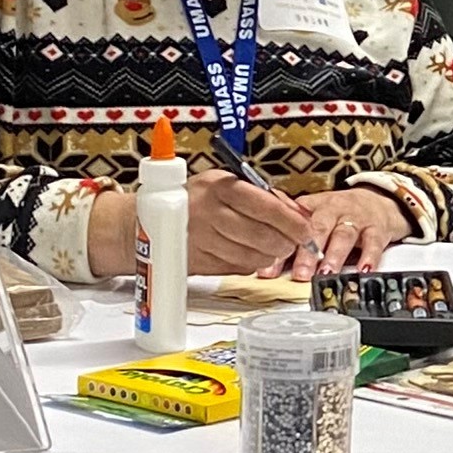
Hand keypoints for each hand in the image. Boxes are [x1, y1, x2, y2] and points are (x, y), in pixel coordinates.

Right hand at [86, 158, 325, 285]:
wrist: (146, 221)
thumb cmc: (196, 200)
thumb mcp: (226, 185)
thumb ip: (263, 196)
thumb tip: (300, 213)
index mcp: (219, 186)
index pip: (264, 204)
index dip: (290, 220)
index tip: (306, 229)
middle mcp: (208, 212)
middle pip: (261, 234)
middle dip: (285, 243)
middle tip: (293, 243)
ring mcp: (201, 239)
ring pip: (251, 256)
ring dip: (270, 256)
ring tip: (273, 249)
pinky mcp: (197, 262)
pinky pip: (236, 267)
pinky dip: (250, 263)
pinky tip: (249, 254)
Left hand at [281, 180, 412, 275]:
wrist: (378, 201)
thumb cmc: (339, 215)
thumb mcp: (313, 218)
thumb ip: (290, 238)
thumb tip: (261, 264)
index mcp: (312, 208)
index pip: (292, 227)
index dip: (280, 249)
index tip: (269, 270)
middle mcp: (333, 210)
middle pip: (318, 229)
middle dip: (307, 254)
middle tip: (300, 274)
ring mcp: (356, 219)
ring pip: (343, 235)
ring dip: (335, 256)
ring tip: (327, 273)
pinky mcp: (377, 228)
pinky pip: (373, 242)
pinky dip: (369, 257)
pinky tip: (363, 271)